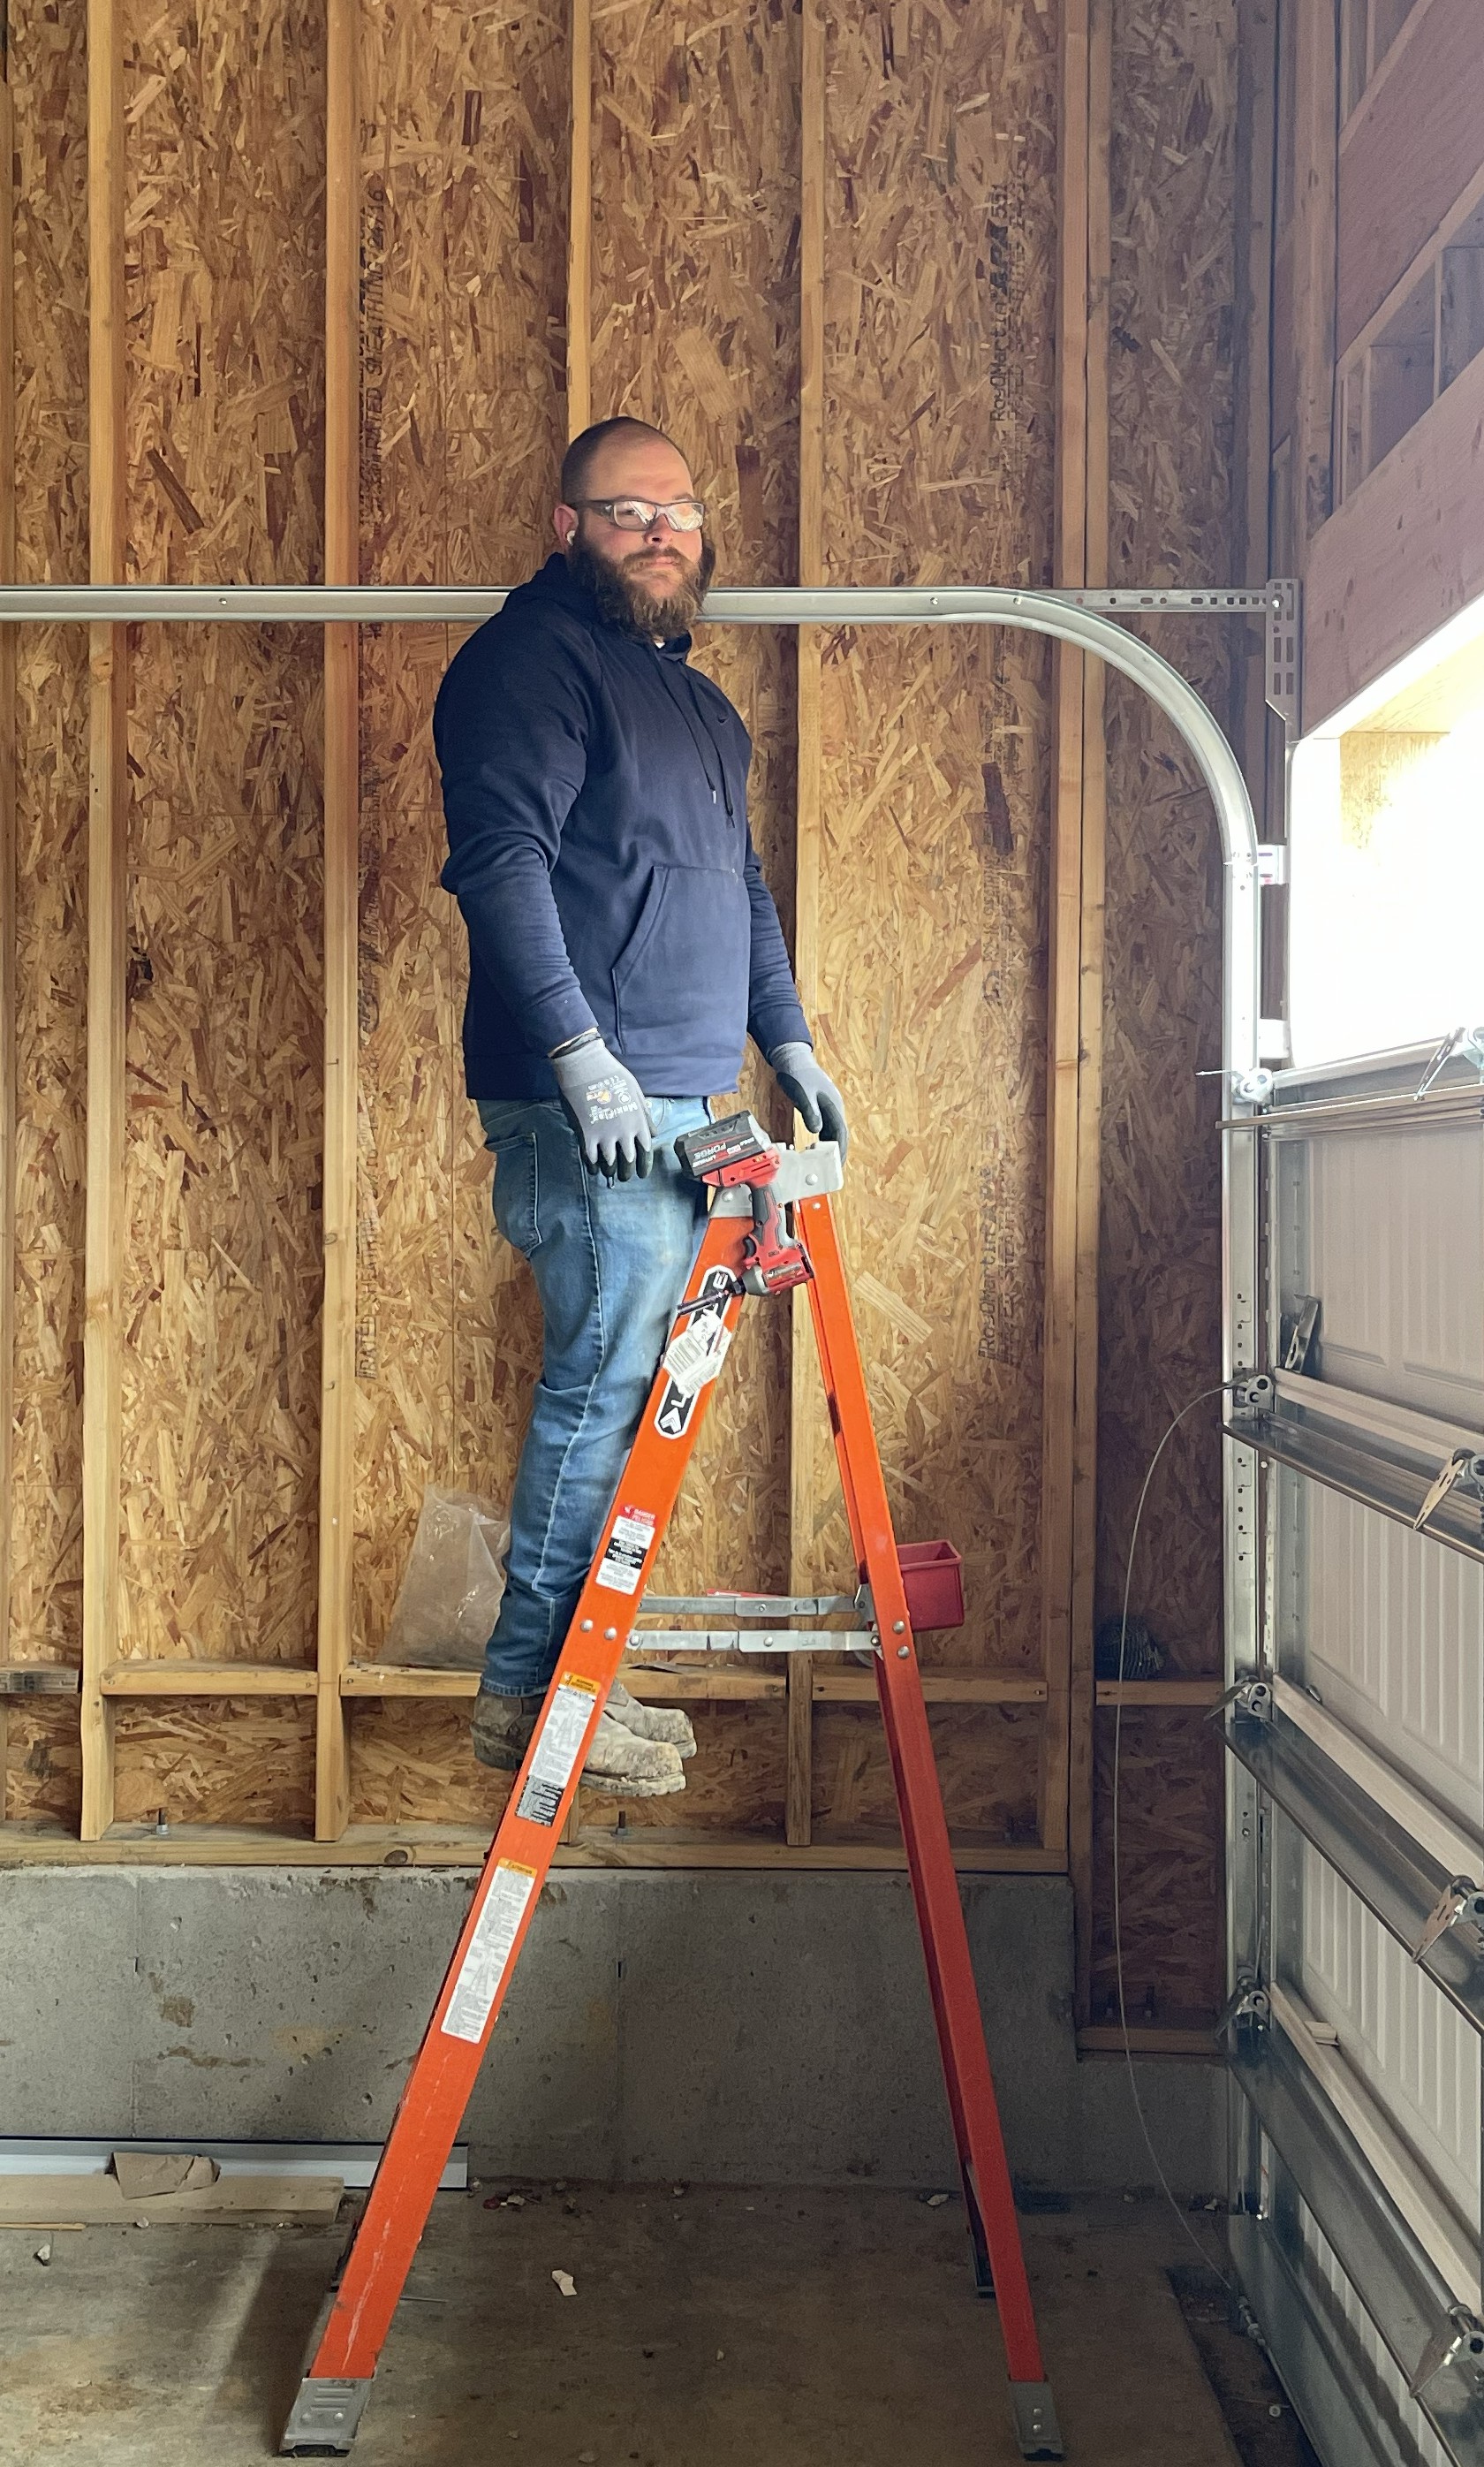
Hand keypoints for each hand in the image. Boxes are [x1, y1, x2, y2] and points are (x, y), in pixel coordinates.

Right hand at [549, 1034, 654, 1178]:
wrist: (585, 1067)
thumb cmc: (611, 1075)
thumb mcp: (636, 1092)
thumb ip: (645, 1115)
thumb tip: (653, 1134)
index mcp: (638, 1122)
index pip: (646, 1152)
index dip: (644, 1166)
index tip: (642, 1173)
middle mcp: (624, 1132)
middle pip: (628, 1162)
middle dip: (627, 1172)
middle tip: (624, 1176)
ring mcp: (605, 1135)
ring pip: (609, 1164)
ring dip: (609, 1170)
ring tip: (608, 1172)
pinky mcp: (586, 1135)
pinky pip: (590, 1158)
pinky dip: (592, 1166)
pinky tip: (593, 1167)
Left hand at [768, 1041, 847, 1161]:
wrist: (793, 1058)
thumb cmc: (798, 1074)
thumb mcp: (803, 1094)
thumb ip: (810, 1112)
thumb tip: (817, 1131)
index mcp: (834, 1104)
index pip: (841, 1132)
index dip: (841, 1149)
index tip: (838, 1164)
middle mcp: (834, 1106)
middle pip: (839, 1133)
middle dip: (838, 1151)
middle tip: (833, 1168)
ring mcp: (828, 1106)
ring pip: (833, 1130)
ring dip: (831, 1145)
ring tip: (826, 1162)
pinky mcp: (821, 1106)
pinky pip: (826, 1125)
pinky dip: (823, 1138)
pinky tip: (817, 1146)